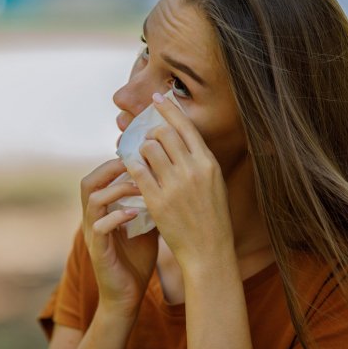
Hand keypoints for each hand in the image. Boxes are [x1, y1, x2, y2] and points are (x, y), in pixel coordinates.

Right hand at [80, 159, 158, 318]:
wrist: (128, 295)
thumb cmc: (137, 260)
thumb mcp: (147, 226)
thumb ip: (151, 204)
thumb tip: (170, 181)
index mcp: (102, 211)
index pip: (99, 177)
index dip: (114, 163)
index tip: (138, 155)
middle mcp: (92, 219)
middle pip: (88, 182)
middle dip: (110, 169)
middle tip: (135, 163)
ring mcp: (92, 235)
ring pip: (93, 200)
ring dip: (117, 190)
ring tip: (140, 187)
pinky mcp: (97, 251)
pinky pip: (99, 227)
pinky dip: (117, 217)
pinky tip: (136, 213)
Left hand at [126, 94, 234, 273]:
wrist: (208, 250)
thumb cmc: (213, 217)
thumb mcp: (215, 183)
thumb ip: (200, 160)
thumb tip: (183, 138)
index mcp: (208, 163)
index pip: (185, 126)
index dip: (169, 109)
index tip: (157, 98)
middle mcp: (192, 170)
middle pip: (163, 133)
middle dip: (152, 132)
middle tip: (148, 138)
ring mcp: (174, 185)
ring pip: (148, 149)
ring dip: (141, 149)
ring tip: (142, 157)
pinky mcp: (156, 200)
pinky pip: (137, 171)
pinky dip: (132, 166)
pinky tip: (132, 168)